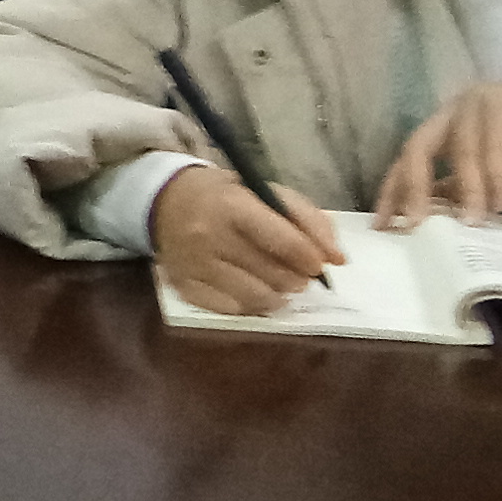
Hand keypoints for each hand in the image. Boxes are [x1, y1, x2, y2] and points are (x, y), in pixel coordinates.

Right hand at [153, 163, 348, 318]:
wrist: (164, 200)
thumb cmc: (226, 195)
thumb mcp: (266, 191)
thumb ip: (307, 219)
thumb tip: (337, 259)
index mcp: (233, 205)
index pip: (284, 241)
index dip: (310, 258)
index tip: (318, 264)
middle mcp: (210, 235)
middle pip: (273, 274)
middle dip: (296, 278)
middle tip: (298, 273)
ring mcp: (194, 264)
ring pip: (255, 297)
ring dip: (277, 295)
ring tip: (279, 283)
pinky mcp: (184, 285)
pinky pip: (230, 309)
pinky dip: (250, 305)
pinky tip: (252, 291)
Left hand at [375, 82, 501, 226]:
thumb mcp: (487, 182)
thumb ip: (456, 191)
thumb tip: (422, 216)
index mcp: (443, 127)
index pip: (406, 159)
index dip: (392, 191)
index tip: (383, 226)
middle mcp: (453, 110)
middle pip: (416, 147)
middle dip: (412, 188)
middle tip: (415, 225)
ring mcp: (477, 101)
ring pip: (458, 150)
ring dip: (466, 190)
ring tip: (473, 222)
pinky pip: (492, 145)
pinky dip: (495, 177)